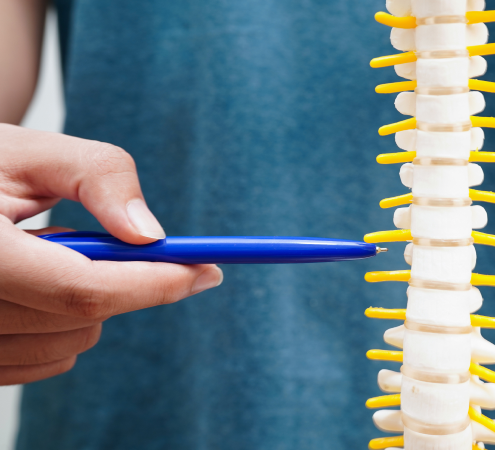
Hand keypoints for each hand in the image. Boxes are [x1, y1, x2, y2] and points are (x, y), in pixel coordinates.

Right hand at [0, 124, 222, 384]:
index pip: (81, 289)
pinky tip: (36, 284)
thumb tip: (151, 234)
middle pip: (82, 319)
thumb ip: (99, 177)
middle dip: (118, 280)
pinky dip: (64, 326)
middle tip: (104, 236)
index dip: (154, 283)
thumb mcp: (32, 152)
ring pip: (70, 346)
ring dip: (89, 304)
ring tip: (46, 253)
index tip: (208, 270)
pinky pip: (46, 361)